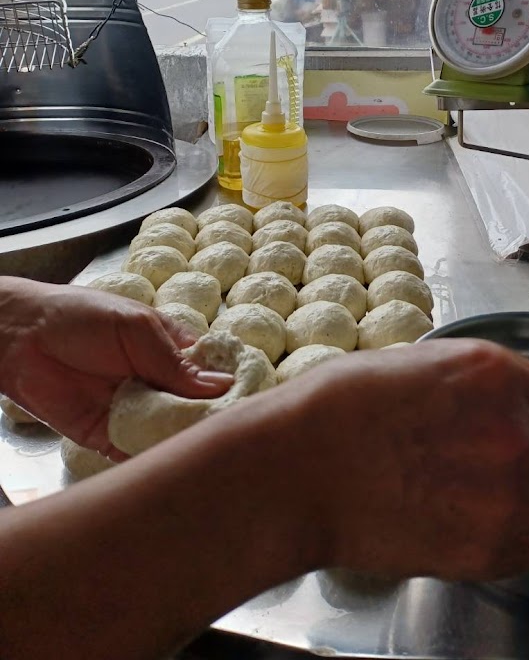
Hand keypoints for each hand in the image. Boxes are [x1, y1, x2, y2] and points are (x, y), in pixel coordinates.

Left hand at [0, 277, 231, 458]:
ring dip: (182, 443)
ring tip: (204, 455)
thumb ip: (175, 363)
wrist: (20, 338)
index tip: (250, 405)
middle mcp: (158, 383)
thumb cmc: (81, 317)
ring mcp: (135, 411)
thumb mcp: (137, 329)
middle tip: (228, 437)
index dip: (230, 389)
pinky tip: (169, 466)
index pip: (211, 373)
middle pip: (194, 409)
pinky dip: (151, 461)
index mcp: (172, 350)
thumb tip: (222, 386)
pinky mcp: (108, 437)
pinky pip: (136, 454)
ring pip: (169, 434)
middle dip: (208, 422)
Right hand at [302, 339, 528, 581]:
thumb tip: (509, 409)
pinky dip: (508, 547)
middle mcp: (517, 435)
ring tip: (515, 512)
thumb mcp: (421, 367)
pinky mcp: (485, 550)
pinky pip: (524, 555)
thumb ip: (479, 387)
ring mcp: (506, 497)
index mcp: (497, 376)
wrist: (301, 468)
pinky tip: (473, 530)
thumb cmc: (342, 407)